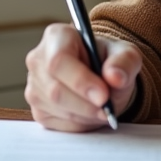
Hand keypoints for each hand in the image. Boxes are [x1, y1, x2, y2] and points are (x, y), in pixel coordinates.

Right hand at [25, 23, 141, 131]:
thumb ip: (124, 62)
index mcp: (57, 36)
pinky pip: (59, 123)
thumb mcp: (126, 55)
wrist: (104, 78)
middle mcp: (39, 60)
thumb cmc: (110, 61)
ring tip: (103, 107)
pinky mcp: (38, 109)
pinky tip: (90, 112)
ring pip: (58, 109)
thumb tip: (115, 76)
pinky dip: (81, 123)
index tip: (103, 96)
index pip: (59, 60)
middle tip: (108, 109)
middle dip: (86, 104)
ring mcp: (34, 86)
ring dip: (86, 115)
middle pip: (56, 90)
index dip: (80, 81)